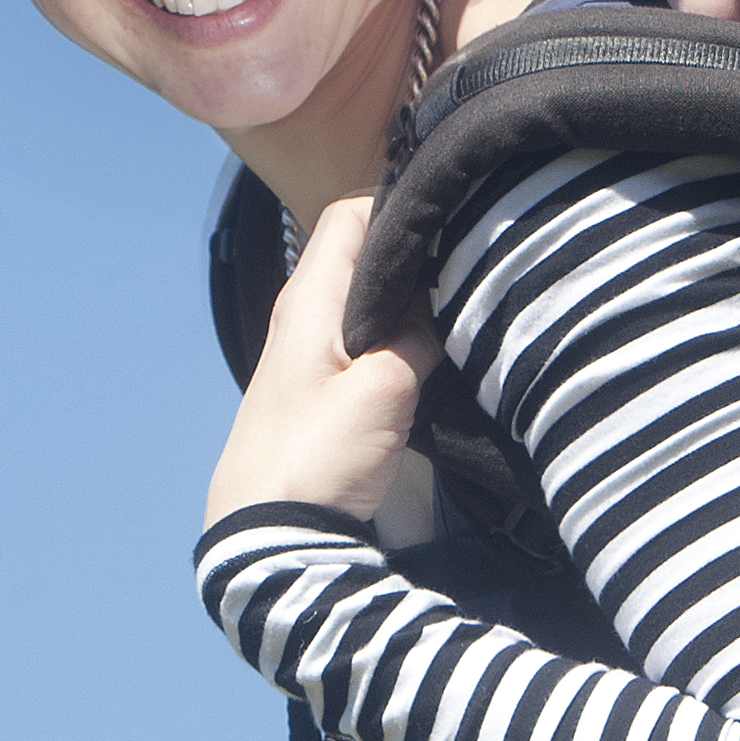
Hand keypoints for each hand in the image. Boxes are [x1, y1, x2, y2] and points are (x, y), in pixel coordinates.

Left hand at [204, 196, 443, 528]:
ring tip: (462, 314)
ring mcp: (311, 354)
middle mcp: (304, 315)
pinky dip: (400, 340)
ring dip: (411, 304)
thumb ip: (419, 336)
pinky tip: (434, 359)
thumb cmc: (316, 456)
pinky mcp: (321, 391)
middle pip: (364, 257)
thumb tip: (447, 306)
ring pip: (369, 302)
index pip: (351, 214)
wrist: (269, 534)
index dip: (400, 206)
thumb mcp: (385, 388)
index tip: (452, 223)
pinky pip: (367, 343)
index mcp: (309, 297)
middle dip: (416, 256)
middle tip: (470, 269)